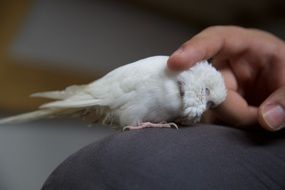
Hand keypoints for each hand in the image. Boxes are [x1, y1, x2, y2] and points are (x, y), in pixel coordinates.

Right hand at [167, 26, 284, 130]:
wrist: (284, 89)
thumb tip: (266, 119)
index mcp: (248, 46)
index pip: (216, 40)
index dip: (194, 49)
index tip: (175, 63)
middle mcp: (228, 64)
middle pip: (208, 81)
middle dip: (228, 104)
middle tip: (255, 116)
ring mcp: (220, 84)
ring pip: (208, 103)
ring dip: (233, 117)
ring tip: (259, 118)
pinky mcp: (217, 103)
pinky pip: (210, 115)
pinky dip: (223, 125)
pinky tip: (240, 123)